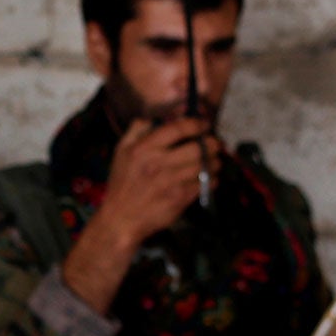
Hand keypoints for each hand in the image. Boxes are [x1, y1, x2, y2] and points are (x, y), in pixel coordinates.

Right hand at [58, 116, 224, 315]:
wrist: (121, 219)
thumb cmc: (122, 184)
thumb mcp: (121, 152)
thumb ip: (137, 130)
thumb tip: (154, 116)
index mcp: (144, 149)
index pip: (179, 128)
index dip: (197, 124)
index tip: (204, 125)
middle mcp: (158, 164)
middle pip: (199, 146)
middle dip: (211, 143)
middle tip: (213, 144)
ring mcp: (171, 182)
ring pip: (206, 165)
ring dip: (214, 161)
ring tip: (212, 161)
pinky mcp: (180, 198)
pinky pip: (206, 183)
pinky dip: (211, 179)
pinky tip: (208, 178)